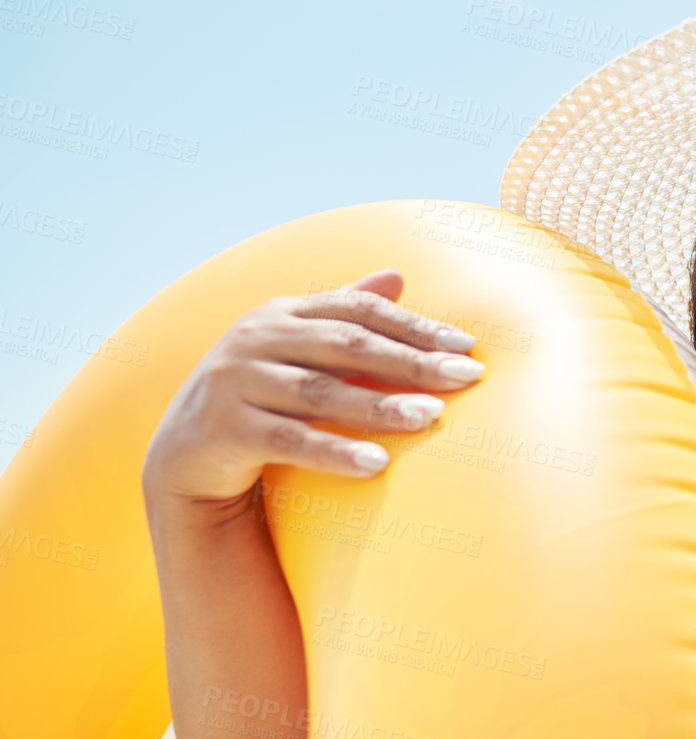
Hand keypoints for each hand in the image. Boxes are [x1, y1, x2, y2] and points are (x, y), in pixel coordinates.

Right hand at [142, 269, 484, 509]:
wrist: (187, 450)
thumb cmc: (261, 393)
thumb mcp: (299, 348)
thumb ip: (345, 315)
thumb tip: (398, 274)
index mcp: (281, 312)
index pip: (359, 310)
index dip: (414, 326)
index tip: (466, 347)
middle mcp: (256, 338)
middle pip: (347, 347)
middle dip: (412, 361)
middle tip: (466, 377)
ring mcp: (235, 381)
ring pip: (321, 394)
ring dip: (380, 406)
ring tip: (432, 416)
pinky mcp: (224, 427)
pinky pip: (290, 440)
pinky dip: (334, 452)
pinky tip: (377, 464)